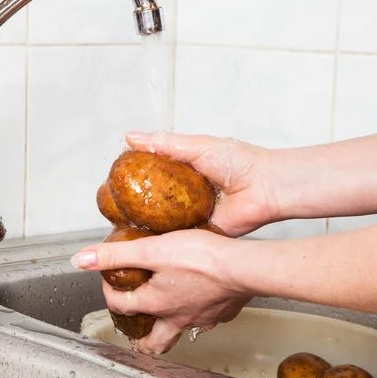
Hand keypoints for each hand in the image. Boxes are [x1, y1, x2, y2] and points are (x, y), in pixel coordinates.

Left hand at [71, 229, 251, 354]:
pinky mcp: (222, 311)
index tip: (109, 279)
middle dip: (141, 339)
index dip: (109, 292)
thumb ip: (115, 255)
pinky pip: (205, 320)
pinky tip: (199, 298)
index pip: (121, 305)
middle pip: (155, 342)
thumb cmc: (201, 258)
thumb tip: (81, 259)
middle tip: (135, 331)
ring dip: (168, 327)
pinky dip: (196, 313)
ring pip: (180, 331)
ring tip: (165, 316)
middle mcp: (177, 317)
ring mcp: (201, 318)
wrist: (243, 267)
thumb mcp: (150, 250)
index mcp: (156, 303)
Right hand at [125, 131, 278, 236]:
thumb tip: (131, 137)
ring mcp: (189, 215)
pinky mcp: (198, 233)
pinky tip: (141, 240)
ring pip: (160, 222)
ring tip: (119, 226)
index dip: (131, 178)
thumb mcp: (196, 145)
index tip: (112, 181)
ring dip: (144, 223)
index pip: (149, 175)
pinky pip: (176, 238)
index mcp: (182, 172)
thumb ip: (164, 143)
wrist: (265, 188)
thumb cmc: (239, 162)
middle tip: (111, 208)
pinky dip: (162, 239)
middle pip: (151, 201)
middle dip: (133, 205)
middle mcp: (183, 195)